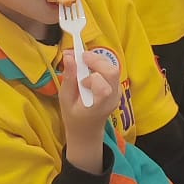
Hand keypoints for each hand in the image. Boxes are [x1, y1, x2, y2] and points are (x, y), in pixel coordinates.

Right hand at [58, 44, 119, 167]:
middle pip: (112, 72)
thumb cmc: (73, 115)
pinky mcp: (117, 87)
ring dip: (98, 60)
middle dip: (96, 60)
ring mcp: (118, 92)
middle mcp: (113, 98)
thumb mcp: (65, 99)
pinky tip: (89, 67)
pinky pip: (112, 70)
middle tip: (81, 57)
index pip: (104, 89)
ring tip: (83, 61)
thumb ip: (68, 78)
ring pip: (114, 68)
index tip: (81, 79)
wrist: (87, 128)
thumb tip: (69, 56)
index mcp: (99, 106)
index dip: (93, 78)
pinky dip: (100, 64)